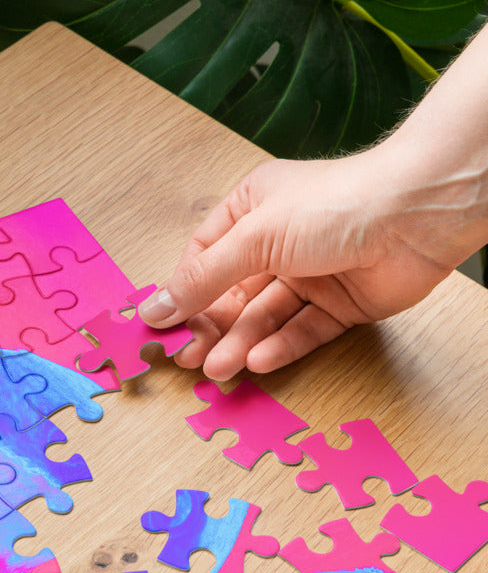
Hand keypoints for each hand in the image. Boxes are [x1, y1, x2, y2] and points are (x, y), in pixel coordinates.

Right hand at [139, 150, 456, 379]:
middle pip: (231, 295)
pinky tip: (260, 361)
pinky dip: (280, 346)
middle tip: (189, 359)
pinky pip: (301, 330)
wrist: (418, 213)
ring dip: (240, 343)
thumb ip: (202, 279)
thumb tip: (154, 308)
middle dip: (210, 328)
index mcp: (251, 211)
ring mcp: (309, 275)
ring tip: (220, 368)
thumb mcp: (253, 238)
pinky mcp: (339, 304)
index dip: (183, 294)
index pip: (203, 260)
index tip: (164, 327)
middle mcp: (277, 243)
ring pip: (264, 317)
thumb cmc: (333, 205)